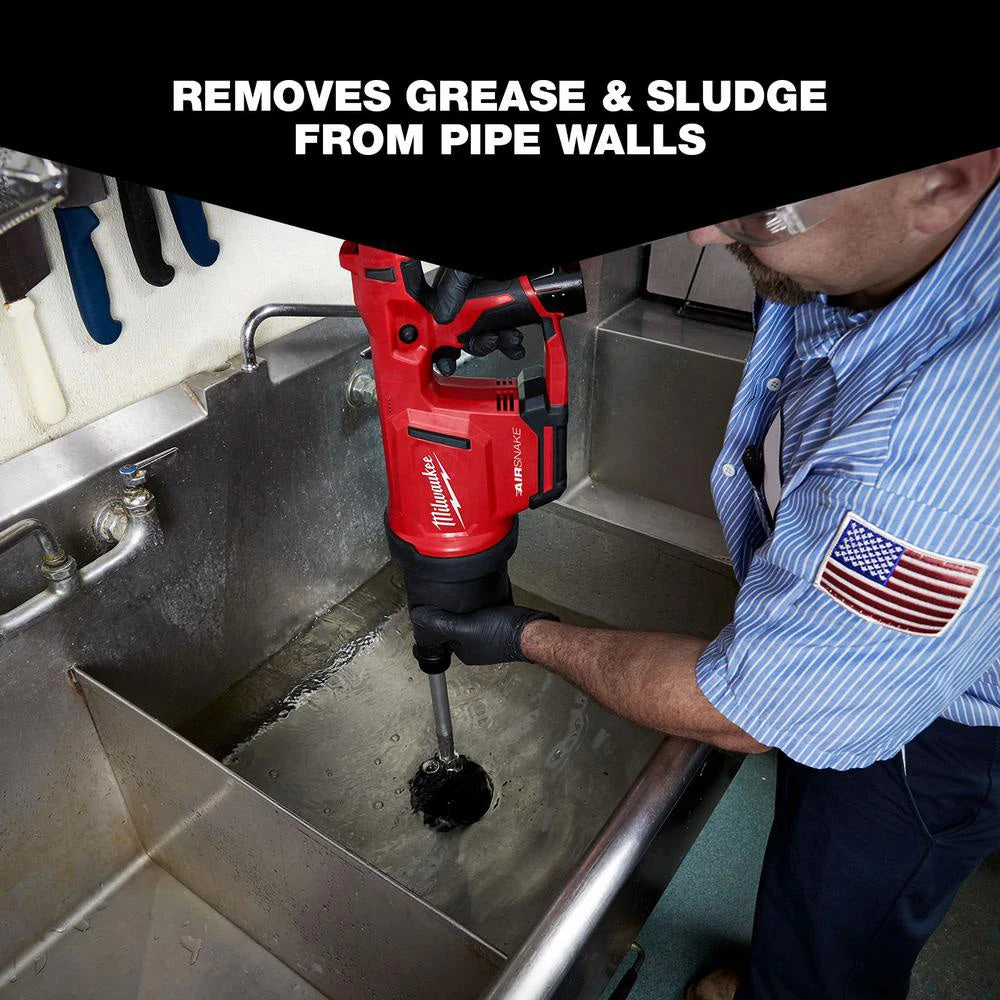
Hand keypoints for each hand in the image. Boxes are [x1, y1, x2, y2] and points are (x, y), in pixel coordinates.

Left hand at [410, 604, 557, 665]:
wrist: (534, 630)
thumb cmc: (502, 632)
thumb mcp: (466, 627)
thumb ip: (442, 624)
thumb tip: (418, 618)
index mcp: (465, 651)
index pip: (443, 633)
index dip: (437, 618)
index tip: (434, 602)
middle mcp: (476, 647)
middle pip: (456, 625)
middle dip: (452, 611)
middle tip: (449, 593)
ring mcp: (490, 637)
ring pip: (470, 619)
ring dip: (467, 607)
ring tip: (464, 592)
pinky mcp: (502, 626)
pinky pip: (485, 614)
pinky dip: (481, 606)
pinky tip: (481, 597)